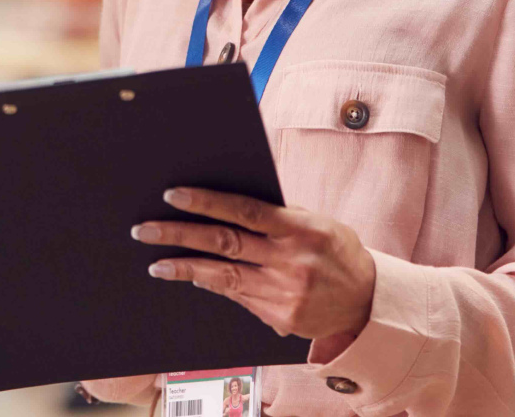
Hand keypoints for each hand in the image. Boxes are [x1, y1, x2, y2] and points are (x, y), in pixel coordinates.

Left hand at [132, 187, 376, 338]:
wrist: (369, 303)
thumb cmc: (336, 251)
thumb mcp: (316, 222)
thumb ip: (276, 214)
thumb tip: (226, 202)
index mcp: (298, 228)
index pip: (243, 210)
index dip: (205, 202)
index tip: (172, 196)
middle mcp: (290, 260)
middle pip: (224, 243)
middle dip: (179, 235)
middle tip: (145, 230)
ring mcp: (284, 292)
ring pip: (223, 276)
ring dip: (184, 268)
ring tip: (156, 264)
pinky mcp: (281, 318)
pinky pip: (237, 297)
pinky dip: (211, 285)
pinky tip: (191, 276)